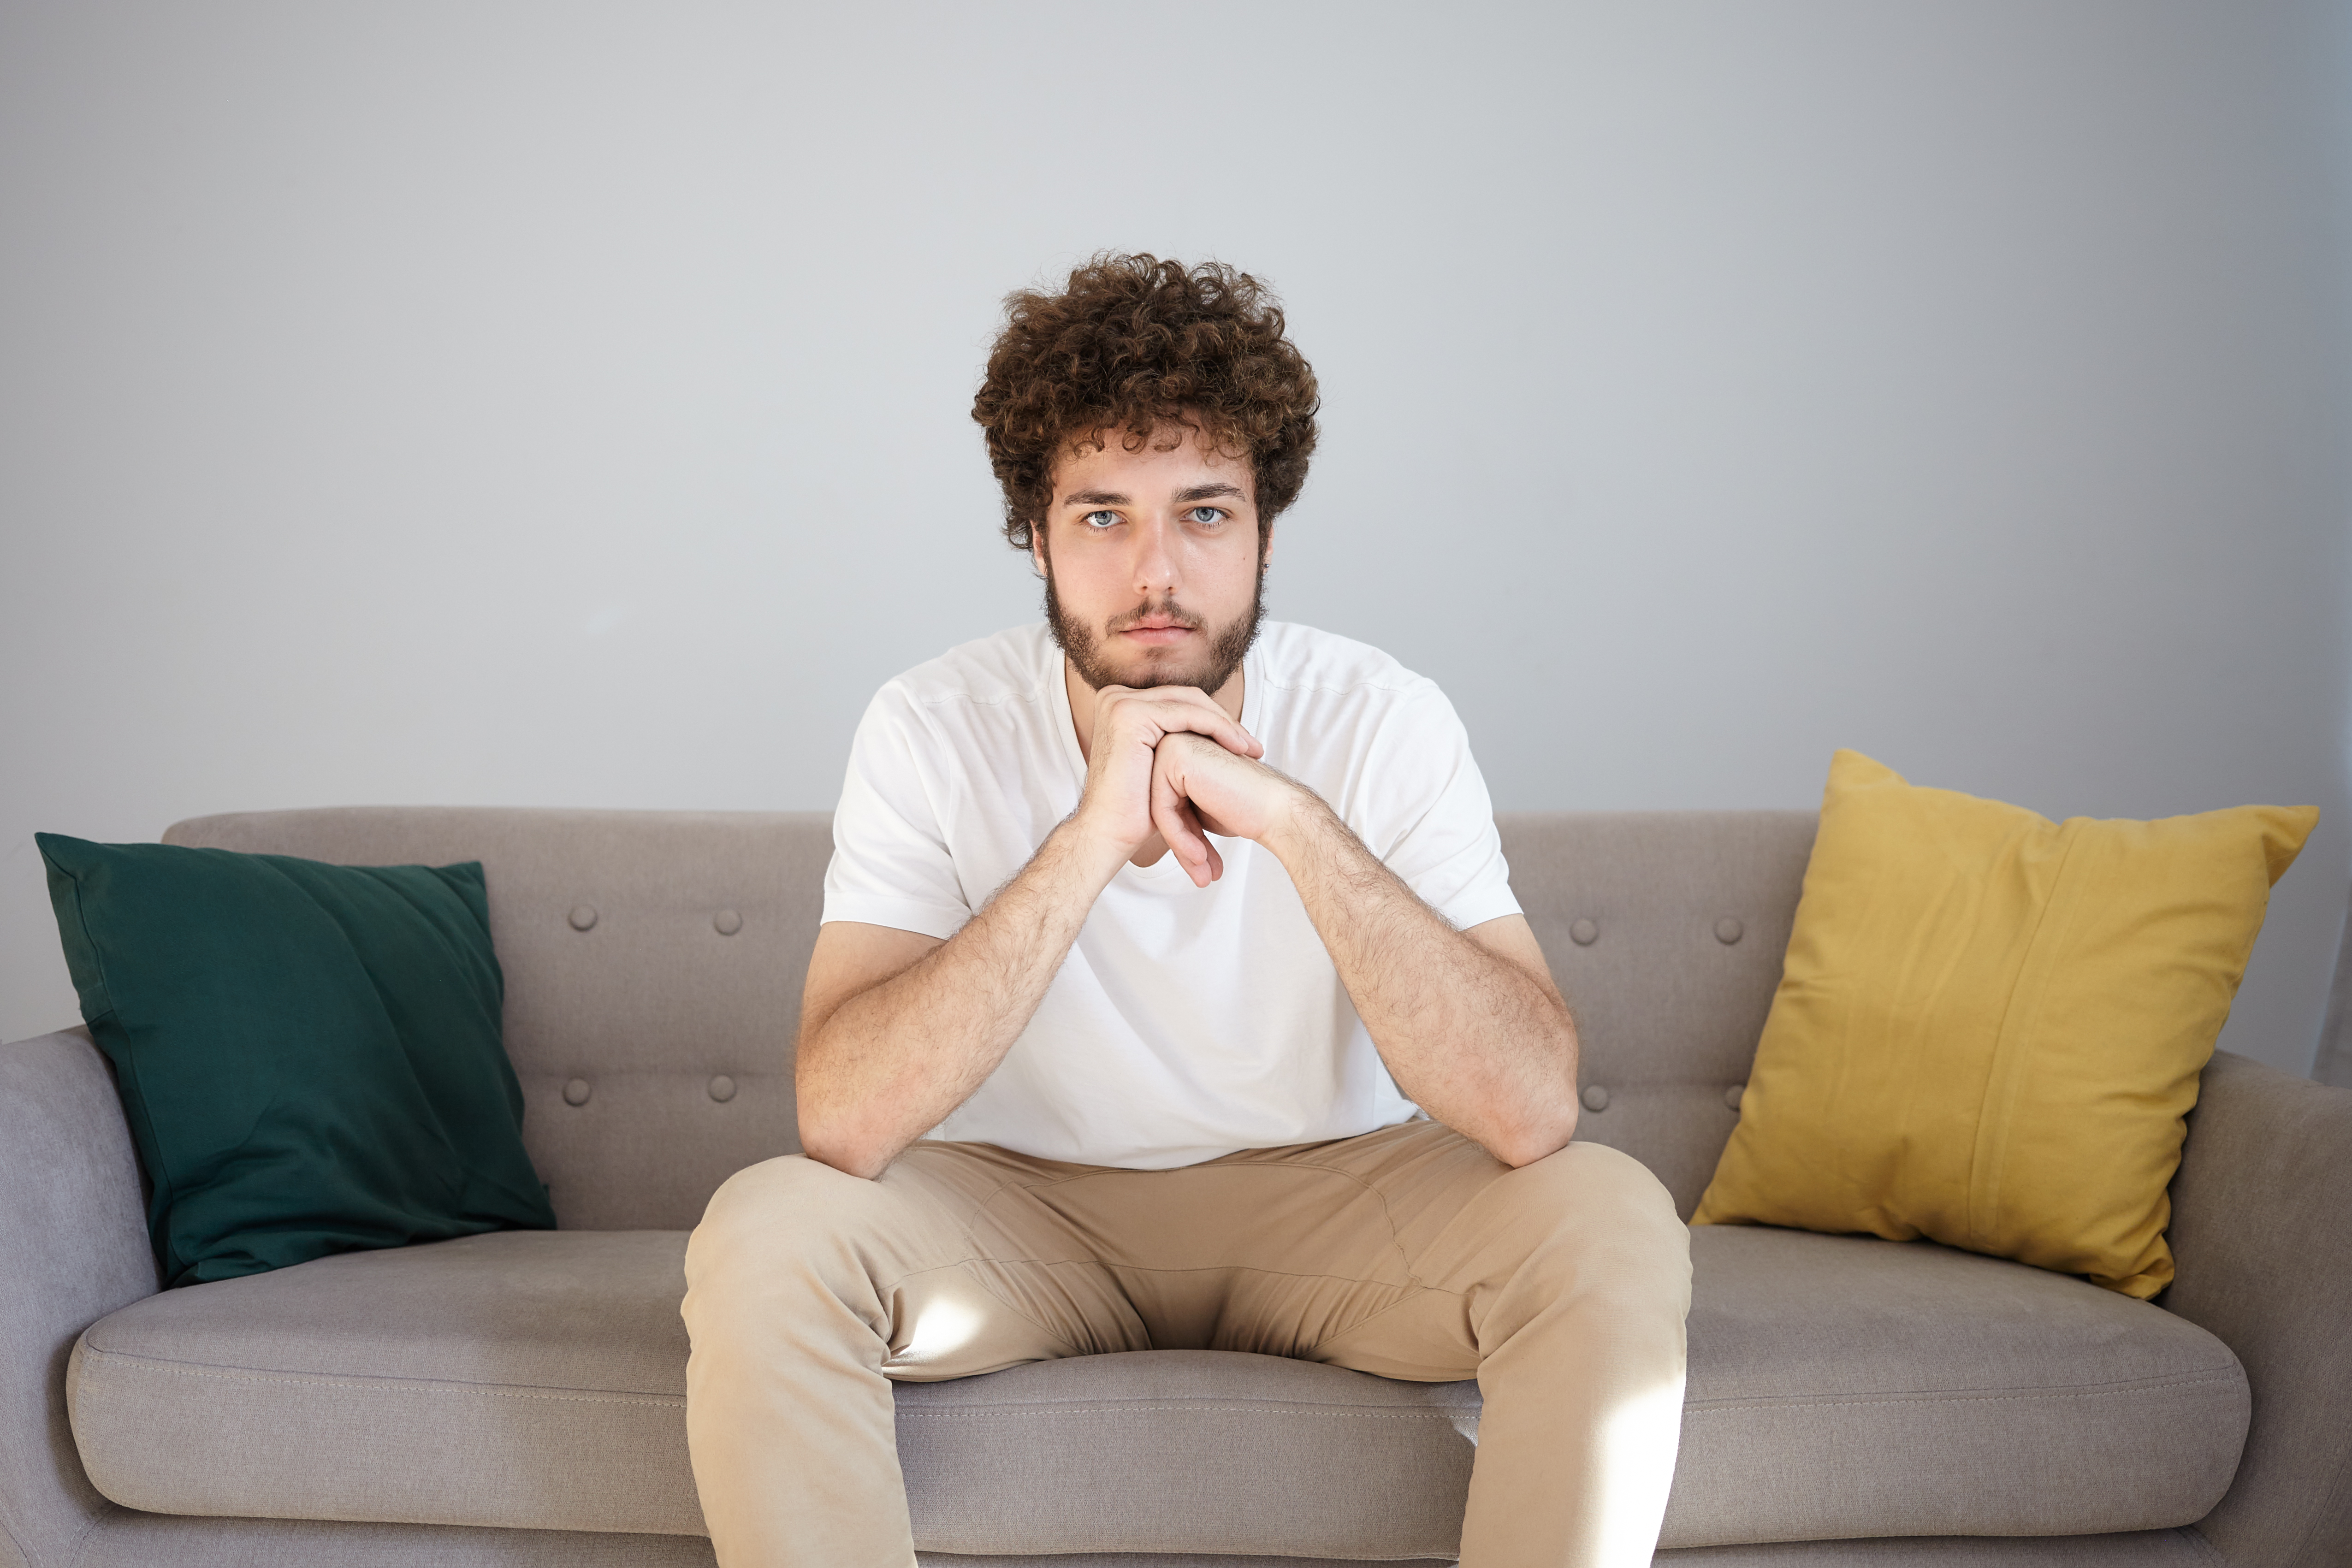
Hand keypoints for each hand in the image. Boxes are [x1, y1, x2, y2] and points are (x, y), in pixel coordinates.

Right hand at [1072, 685, 1261, 872]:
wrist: (1109, 834)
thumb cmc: (1136, 809)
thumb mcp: (1160, 765)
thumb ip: (1177, 740)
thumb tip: (1214, 730)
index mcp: (1121, 703)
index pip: (1179, 701)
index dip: (1215, 719)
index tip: (1244, 744)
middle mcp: (1116, 696)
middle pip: (1187, 698)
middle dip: (1225, 721)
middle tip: (1254, 747)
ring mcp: (1120, 701)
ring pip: (1191, 703)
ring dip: (1227, 725)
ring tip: (1252, 750)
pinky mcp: (1130, 713)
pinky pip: (1187, 714)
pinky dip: (1218, 728)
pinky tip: (1238, 748)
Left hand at [1149, 732, 1308, 887]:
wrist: (1276, 810)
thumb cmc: (1245, 810)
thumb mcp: (1199, 811)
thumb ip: (1174, 809)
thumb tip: (1145, 827)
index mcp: (1180, 751)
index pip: (1164, 801)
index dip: (1183, 836)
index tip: (1200, 863)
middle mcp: (1174, 741)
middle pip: (1159, 804)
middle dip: (1182, 843)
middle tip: (1203, 875)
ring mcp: (1173, 744)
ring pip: (1158, 809)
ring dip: (1182, 846)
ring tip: (1204, 874)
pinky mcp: (1174, 756)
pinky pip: (1162, 808)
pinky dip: (1179, 838)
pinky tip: (1201, 857)